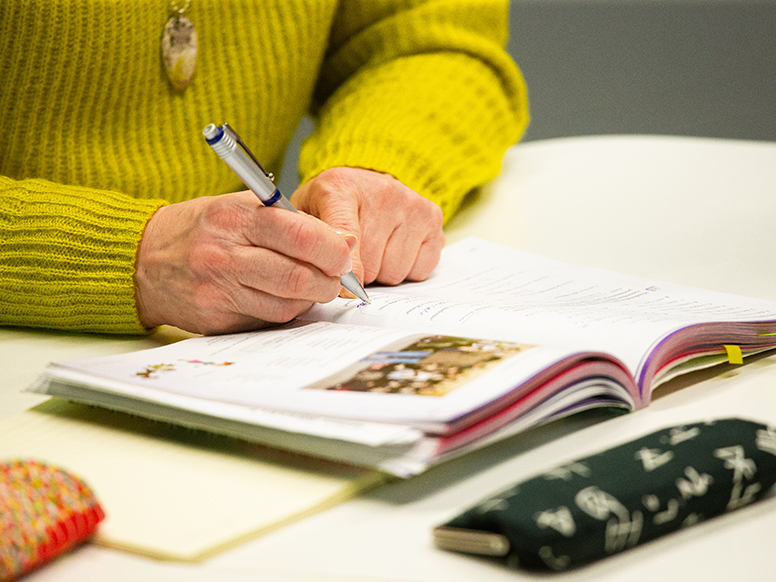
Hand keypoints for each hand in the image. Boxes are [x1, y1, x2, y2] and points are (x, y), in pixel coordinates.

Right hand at [134, 191, 353, 334]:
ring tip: (310, 284)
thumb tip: (344, 239)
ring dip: (310, 297)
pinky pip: (268, 319)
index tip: (344, 253)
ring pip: (287, 304)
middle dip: (329, 280)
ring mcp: (217, 290)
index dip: (333, 248)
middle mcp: (223, 254)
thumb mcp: (240, 207)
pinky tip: (282, 296)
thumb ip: (291, 220)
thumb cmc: (202, 228)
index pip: (300, 234)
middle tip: (336, 276)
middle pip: (298, 276)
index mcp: (234, 218)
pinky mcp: (215, 318)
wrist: (143, 259)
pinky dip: (286, 310)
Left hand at [291, 168, 444, 286]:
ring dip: (382, 272)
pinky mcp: (432, 218)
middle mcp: (382, 191)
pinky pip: (420, 269)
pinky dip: (407, 269)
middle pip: (371, 265)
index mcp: (340, 187)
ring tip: (374, 249)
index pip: (346, 233)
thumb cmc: (332, 205)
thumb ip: (309, 243)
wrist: (363, 184)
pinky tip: (395, 248)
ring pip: (395, 272)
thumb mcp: (306, 215)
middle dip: (360, 273)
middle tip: (353, 257)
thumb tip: (328, 278)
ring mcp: (411, 204)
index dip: (346, 267)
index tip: (346, 288)